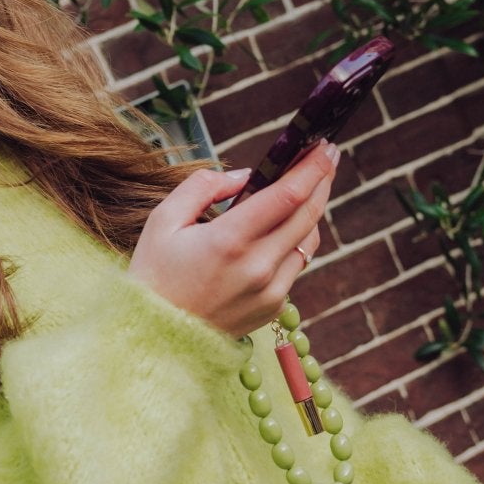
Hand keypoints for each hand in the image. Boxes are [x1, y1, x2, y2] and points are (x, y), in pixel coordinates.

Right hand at [127, 142, 340, 338]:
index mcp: (229, 241)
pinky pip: (297, 264)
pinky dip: (297, 239)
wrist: (156, 337)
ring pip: (308, 240)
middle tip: (328, 156)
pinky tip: (288, 225)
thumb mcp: (164, 219)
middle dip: (322, 180)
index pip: (288, 195)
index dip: (312, 167)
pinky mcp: (273, 307)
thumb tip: (245, 177)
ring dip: (313, 209)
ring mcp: (271, 291)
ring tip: (310, 187)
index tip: (325, 146)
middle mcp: (258, 267)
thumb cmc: (155, 274)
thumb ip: (203, 186)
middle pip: (308, 214)